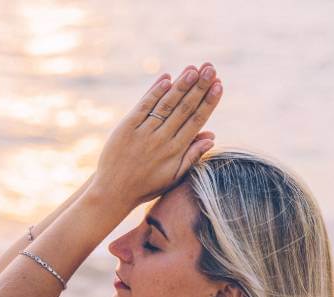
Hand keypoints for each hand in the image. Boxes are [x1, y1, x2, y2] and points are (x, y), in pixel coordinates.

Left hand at [89, 64, 221, 208]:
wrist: (113, 192)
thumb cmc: (146, 186)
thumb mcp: (173, 176)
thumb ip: (192, 155)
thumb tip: (212, 136)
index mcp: (176, 151)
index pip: (196, 121)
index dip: (208, 102)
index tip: (219, 84)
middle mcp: (161, 140)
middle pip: (184, 108)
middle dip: (199, 87)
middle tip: (211, 67)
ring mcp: (144, 133)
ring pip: (166, 105)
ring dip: (181, 85)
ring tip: (193, 68)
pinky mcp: (126, 128)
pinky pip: (144, 106)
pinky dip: (155, 92)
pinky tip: (166, 78)